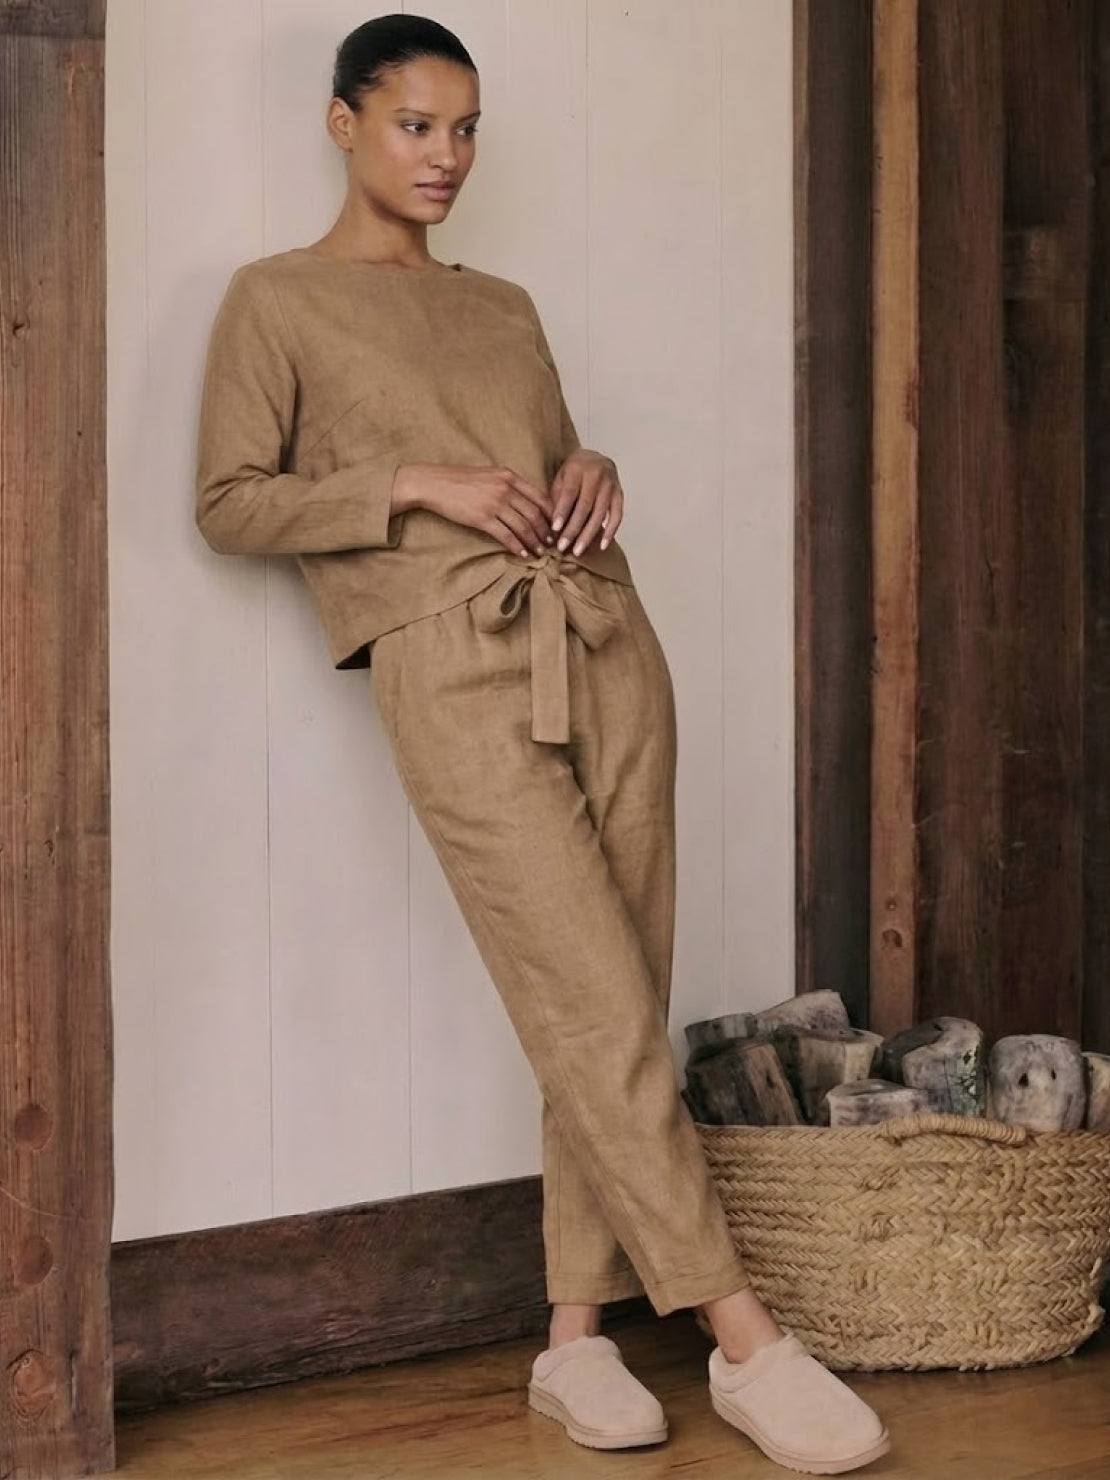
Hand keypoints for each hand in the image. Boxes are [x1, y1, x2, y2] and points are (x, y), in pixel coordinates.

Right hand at [393, 462, 555, 556]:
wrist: (434, 484)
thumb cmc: (460, 480)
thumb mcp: (489, 475)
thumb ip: (508, 485)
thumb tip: (525, 501)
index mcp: (509, 476)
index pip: (540, 497)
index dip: (552, 514)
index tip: (557, 526)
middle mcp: (505, 488)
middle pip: (535, 514)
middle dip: (546, 531)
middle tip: (551, 543)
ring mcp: (494, 503)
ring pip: (523, 526)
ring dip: (534, 542)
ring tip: (540, 552)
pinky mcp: (483, 518)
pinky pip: (507, 536)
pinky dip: (518, 547)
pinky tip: (523, 554)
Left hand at [550, 449, 623, 555]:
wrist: (595, 457)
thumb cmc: (573, 471)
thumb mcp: (561, 477)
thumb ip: (557, 497)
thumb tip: (554, 526)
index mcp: (578, 467)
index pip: (569, 493)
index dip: (562, 512)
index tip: (555, 529)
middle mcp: (597, 474)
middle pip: (585, 507)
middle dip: (573, 529)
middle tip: (563, 547)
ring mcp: (611, 484)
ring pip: (600, 514)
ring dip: (588, 535)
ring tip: (578, 551)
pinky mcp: (620, 493)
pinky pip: (617, 515)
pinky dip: (611, 531)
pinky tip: (603, 545)